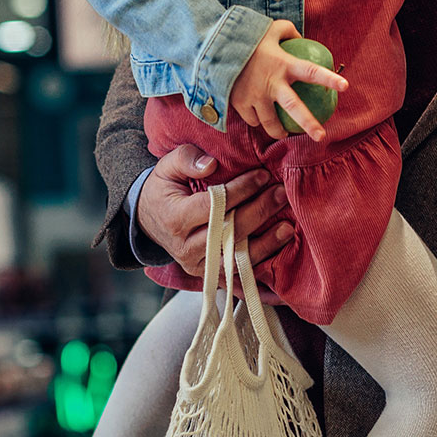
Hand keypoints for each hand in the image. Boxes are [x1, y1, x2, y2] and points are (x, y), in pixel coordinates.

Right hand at [135, 144, 294, 276]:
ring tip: (288, 227)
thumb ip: (186, 159)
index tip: (263, 175)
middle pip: (228, 233)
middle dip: (259, 213)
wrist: (148, 220)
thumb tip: (211, 164)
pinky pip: (237, 277)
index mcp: (175, 219)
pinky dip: (259, 269)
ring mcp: (198, 266)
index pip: (213, 205)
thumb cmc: (163, 189)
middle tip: (281, 194)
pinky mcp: (209, 275)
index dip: (240, 191)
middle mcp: (186, 248)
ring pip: (235, 260)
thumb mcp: (166, 167)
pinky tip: (279, 258)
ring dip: (265, 245)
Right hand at [229, 19, 346, 141]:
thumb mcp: (269, 28)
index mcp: (283, 64)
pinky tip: (259, 119)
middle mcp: (271, 83)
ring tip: (284, 132)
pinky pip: (253, 120)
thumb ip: (288, 31)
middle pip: (295, 108)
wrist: (209, 48)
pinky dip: (257, 120)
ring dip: (278, 130)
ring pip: (271, 123)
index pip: (311, 71)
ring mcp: (254, 96)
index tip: (345, 86)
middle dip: (309, 124)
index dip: (329, 78)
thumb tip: (301, 37)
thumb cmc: (243, 36)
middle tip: (321, 137)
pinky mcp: (239, 104)